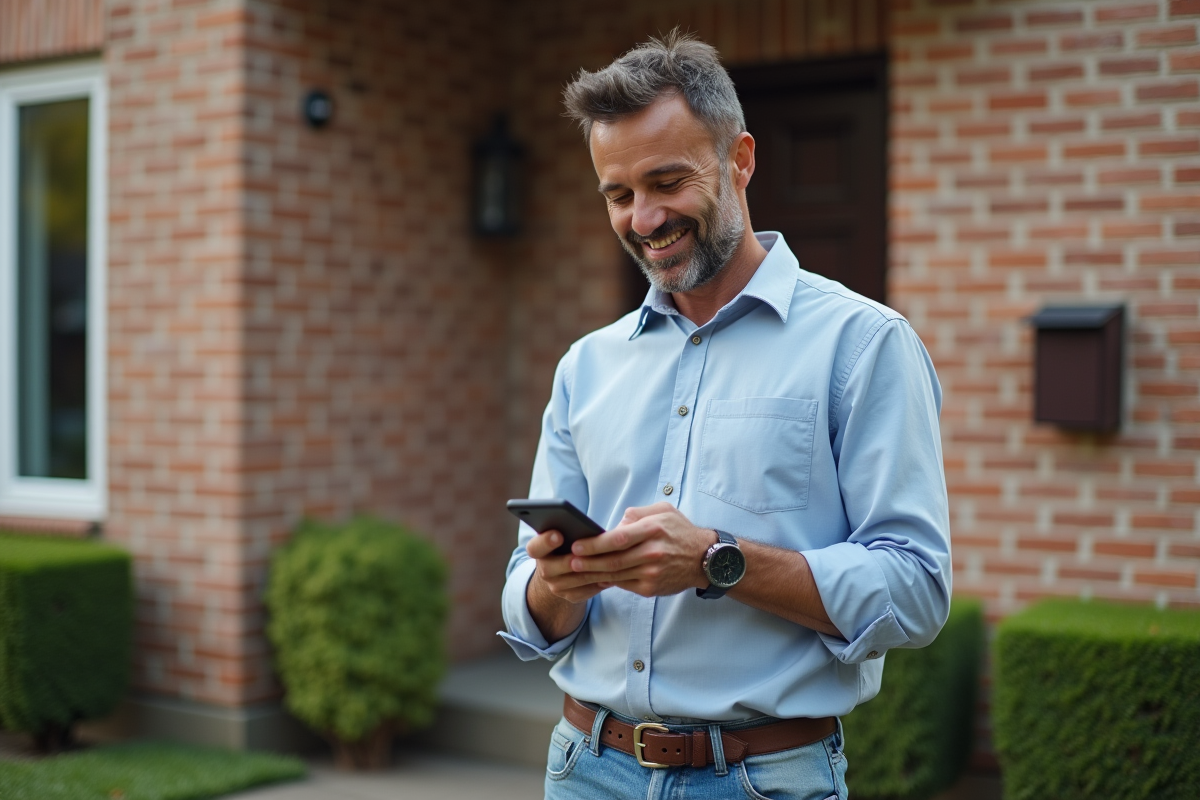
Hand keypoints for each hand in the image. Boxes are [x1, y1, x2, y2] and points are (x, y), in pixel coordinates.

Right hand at [526, 529, 610, 604]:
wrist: (566, 569)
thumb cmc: (569, 543)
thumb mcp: (565, 534)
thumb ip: (570, 529)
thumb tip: (585, 528)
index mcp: (539, 550)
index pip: (534, 548)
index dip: (545, 542)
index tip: (559, 535)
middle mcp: (544, 570)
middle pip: (552, 568)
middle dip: (570, 560)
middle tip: (586, 553)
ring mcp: (555, 586)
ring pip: (573, 581)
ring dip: (590, 572)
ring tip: (607, 563)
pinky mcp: (569, 596)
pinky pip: (584, 592)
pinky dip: (597, 584)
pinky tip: (611, 576)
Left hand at [567, 503, 716, 596]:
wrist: (705, 559)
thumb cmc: (680, 531)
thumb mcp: (663, 511)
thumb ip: (637, 514)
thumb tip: (614, 525)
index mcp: (653, 530)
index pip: (618, 539)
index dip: (595, 544)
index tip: (577, 545)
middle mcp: (653, 552)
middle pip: (613, 560)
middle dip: (587, 562)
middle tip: (568, 561)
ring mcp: (652, 572)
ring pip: (615, 575)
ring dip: (592, 574)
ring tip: (575, 570)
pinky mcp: (651, 587)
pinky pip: (623, 585)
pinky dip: (606, 582)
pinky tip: (593, 578)